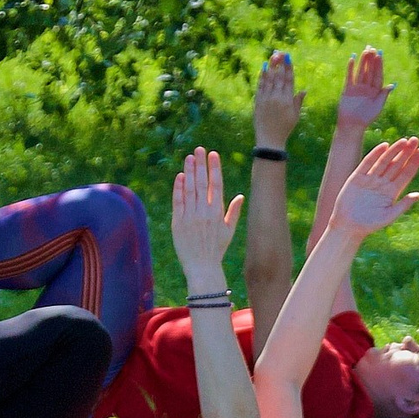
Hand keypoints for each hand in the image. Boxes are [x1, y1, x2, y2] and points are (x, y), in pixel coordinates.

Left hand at [169, 147, 242, 287]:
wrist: (202, 268)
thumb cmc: (216, 249)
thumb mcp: (228, 231)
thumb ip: (233, 212)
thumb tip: (240, 196)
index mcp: (218, 213)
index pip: (217, 185)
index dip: (214, 168)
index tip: (213, 154)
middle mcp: (204, 212)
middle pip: (202, 183)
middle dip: (200, 164)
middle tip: (198, 149)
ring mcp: (190, 217)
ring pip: (189, 189)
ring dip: (189, 172)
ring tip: (189, 157)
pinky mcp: (178, 223)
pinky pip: (178, 202)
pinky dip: (178, 188)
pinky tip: (180, 176)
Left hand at [252, 51, 303, 147]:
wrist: (270, 139)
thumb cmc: (285, 128)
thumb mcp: (295, 116)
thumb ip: (298, 101)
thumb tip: (303, 90)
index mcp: (288, 101)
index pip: (289, 80)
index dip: (288, 68)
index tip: (288, 58)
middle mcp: (277, 98)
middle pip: (279, 77)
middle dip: (279, 64)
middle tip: (280, 53)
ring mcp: (267, 99)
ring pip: (269, 79)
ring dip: (271, 67)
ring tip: (272, 58)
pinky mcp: (258, 101)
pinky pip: (260, 86)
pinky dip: (262, 76)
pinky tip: (263, 68)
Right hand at [330, 137, 418, 234]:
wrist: (348, 226)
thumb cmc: (370, 224)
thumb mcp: (389, 216)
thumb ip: (403, 205)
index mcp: (392, 192)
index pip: (406, 174)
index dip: (414, 162)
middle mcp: (383, 183)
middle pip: (397, 164)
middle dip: (406, 152)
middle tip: (415, 139)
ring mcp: (371, 179)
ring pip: (384, 161)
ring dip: (394, 151)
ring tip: (404, 141)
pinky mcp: (357, 177)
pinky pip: (368, 163)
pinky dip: (375, 154)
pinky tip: (384, 146)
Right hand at [336, 47, 391, 131]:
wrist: (352, 125)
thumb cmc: (367, 118)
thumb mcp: (378, 106)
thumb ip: (383, 95)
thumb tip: (392, 85)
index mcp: (375, 91)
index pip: (378, 75)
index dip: (379, 65)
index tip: (380, 54)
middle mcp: (366, 88)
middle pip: (369, 71)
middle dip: (371, 60)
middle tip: (372, 48)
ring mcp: (357, 88)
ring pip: (361, 72)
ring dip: (362, 61)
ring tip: (364, 51)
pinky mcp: (348, 89)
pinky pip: (350, 76)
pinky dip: (350, 68)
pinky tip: (352, 59)